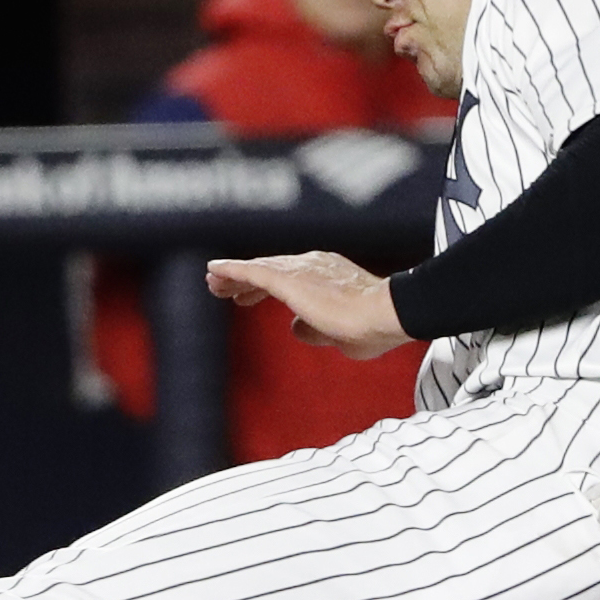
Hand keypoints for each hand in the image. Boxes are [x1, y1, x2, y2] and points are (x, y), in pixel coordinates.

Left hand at [203, 251, 412, 359]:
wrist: (387, 314)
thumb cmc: (374, 327)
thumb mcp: (339, 334)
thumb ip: (316, 329)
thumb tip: (295, 328)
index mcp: (328, 275)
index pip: (287, 278)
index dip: (262, 287)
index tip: (245, 296)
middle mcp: (312, 265)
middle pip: (268, 269)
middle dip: (244, 280)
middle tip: (222, 289)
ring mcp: (301, 269)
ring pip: (257, 270)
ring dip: (232, 277)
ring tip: (213, 284)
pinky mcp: (289, 279)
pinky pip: (252, 271)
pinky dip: (231, 270)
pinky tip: (213, 272)